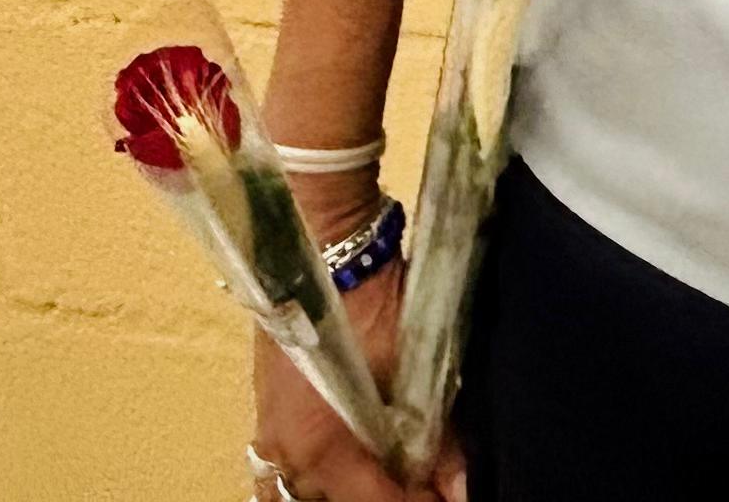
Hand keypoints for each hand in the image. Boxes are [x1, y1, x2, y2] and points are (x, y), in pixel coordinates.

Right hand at [250, 265, 454, 501]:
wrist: (323, 251)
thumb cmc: (373, 307)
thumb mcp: (415, 371)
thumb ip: (438, 436)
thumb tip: (462, 486)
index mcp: (322, 451)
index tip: (448, 498)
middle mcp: (288, 455)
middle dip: (378, 499)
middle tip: (419, 485)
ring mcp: (270, 435)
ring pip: (302, 493)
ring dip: (340, 493)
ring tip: (379, 479)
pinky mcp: (267, 413)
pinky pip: (282, 471)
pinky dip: (314, 480)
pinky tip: (340, 472)